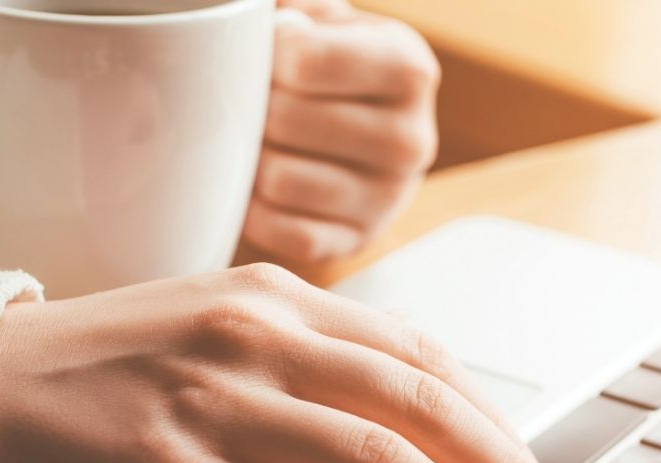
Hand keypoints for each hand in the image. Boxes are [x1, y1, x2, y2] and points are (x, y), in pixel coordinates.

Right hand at [0, 264, 590, 462]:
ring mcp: (214, 395)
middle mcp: (258, 331)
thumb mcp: (215, 332)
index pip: (420, 357)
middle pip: (419, 403)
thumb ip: (305, 363)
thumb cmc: (100, 372)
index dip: (493, 427)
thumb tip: (407, 430)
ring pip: (373, 459)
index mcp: (278, 295)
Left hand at [243, 0, 439, 263]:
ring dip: (249, 161)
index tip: (261, 54)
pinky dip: (255, 210)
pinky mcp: (356, 242)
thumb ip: (298, 7)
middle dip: (252, 109)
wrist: (358, 135)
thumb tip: (266, 17)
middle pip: (286, 121)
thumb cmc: (327, 65)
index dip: (263, 56)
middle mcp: (411, 138)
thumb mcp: (324, 19)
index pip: (305, 62)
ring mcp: (388, 199)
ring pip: (280, 181)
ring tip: (251, 140)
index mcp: (409, 68)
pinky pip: (285, 234)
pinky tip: (253, 184)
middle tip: (249, 102)